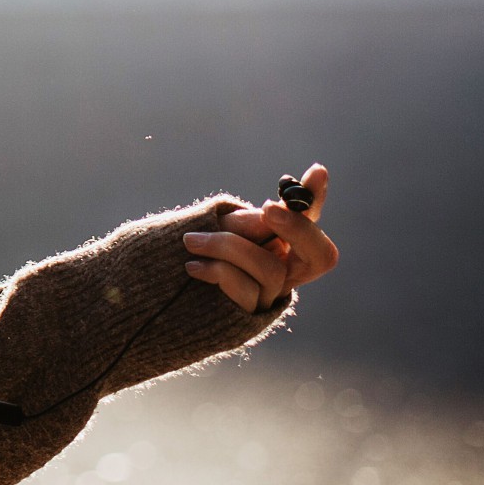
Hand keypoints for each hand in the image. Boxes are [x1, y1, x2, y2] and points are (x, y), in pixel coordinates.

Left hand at [182, 162, 337, 312]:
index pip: (309, 219)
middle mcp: (285, 270)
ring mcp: (269, 295)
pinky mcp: (249, 313)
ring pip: (271, 268)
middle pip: (321, 256)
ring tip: (192, 242)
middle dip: (297, 228)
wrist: (163, 285)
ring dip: (227, 247)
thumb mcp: (221, 225)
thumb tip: (277, 209)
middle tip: (268, 208)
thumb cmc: (195, 247)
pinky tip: (193, 266)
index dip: (317, 198)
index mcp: (281, 241)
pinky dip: (216, 270)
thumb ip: (251, 222)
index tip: (316, 171)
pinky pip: (244, 288)